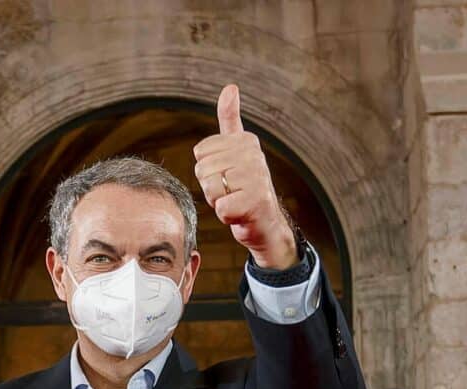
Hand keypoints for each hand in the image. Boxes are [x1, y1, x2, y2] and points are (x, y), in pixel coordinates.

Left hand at [191, 85, 297, 270]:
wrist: (265, 223)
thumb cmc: (245, 188)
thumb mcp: (237, 150)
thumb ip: (230, 119)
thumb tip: (230, 87)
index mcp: (246, 141)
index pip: (200, 153)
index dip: (208, 169)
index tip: (227, 175)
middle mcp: (253, 155)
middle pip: (202, 170)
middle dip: (211, 187)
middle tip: (231, 192)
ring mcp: (256, 178)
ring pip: (210, 188)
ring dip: (218, 201)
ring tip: (235, 201)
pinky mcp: (254, 202)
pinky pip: (220, 207)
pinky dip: (226, 216)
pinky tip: (240, 214)